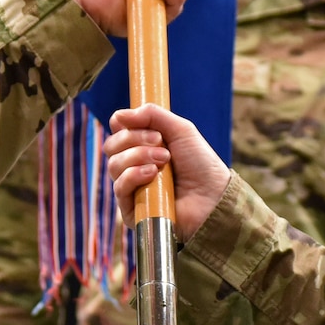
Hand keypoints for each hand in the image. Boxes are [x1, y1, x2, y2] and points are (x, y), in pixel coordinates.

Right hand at [104, 104, 228, 239]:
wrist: (213, 195)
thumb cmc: (200, 164)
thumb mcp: (181, 130)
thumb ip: (152, 115)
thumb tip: (119, 115)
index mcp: (142, 146)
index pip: (117, 131)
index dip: (125, 124)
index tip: (145, 124)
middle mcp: (133, 166)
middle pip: (111, 145)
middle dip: (134, 139)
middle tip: (160, 143)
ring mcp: (131, 188)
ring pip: (114, 165)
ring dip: (138, 156)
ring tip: (164, 160)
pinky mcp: (131, 209)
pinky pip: (119, 187)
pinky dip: (133, 175)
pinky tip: (152, 175)